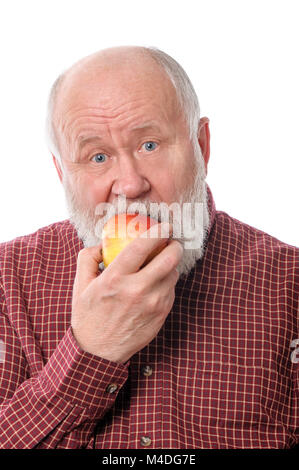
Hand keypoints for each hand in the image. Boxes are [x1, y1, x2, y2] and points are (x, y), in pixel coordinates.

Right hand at [71, 223, 182, 362]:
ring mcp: (152, 304)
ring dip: (171, 265)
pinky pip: (171, 291)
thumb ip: (89, 257)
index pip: (142, 246)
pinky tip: (156, 284)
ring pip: (173, 274)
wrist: (98, 352)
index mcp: (115, 279)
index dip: (158, 231)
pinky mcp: (161, 315)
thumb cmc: (88, 316)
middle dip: (174, 245)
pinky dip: (167, 283)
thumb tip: (104, 242)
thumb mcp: (81, 284)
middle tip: (170, 242)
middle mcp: (137, 290)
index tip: (164, 225)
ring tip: (160, 264)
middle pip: (169, 258)